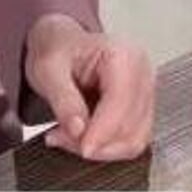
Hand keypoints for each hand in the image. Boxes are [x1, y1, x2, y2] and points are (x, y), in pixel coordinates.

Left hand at [24, 12, 155, 161]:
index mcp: (122, 55)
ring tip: (66, 138)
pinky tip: (79, 137)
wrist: (59, 43)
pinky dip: (105, 146)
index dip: (102, 132)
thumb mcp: (46, 68)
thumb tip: (77, 130)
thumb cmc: (55, 47)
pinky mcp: (140, 110)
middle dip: (96, 142)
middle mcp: (141, 74)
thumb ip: (63, 99)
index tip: (81, 148)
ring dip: (100, 148)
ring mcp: (144, 93)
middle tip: (61, 140)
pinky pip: (130, 140)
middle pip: (130, 127)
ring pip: (134, 140)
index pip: (120, 103)